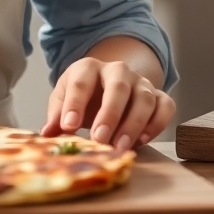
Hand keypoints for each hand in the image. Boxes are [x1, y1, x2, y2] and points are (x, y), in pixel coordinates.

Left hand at [41, 57, 174, 151]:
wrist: (108, 83)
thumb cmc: (84, 94)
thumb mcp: (64, 98)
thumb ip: (57, 115)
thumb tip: (47, 134)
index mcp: (88, 67)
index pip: (80, 83)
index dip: (74, 105)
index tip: (68, 127)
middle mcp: (117, 70)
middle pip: (117, 87)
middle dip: (109, 115)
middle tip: (99, 139)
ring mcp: (140, 82)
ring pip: (144, 98)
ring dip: (133, 124)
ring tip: (120, 146)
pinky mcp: (159, 95)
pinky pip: (165, 105)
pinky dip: (158, 123)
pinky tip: (143, 140)